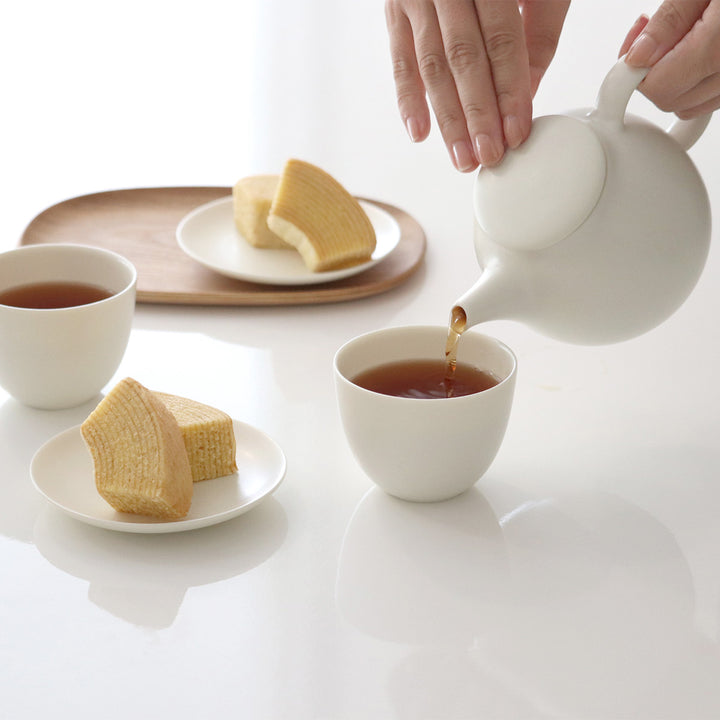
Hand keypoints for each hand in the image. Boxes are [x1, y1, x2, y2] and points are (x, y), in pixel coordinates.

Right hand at [385, 0, 569, 171]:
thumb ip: (539, 30)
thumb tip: (529, 93)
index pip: (502, 39)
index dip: (510, 90)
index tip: (517, 130)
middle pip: (463, 59)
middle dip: (477, 114)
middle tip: (488, 155)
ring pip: (431, 65)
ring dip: (447, 118)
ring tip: (461, 157)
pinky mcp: (394, 7)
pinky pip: (399, 58)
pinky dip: (407, 98)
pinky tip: (418, 132)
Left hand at [621, 0, 719, 117]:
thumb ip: (670, 21)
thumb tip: (637, 56)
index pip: (659, 88)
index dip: (637, 72)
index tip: (632, 52)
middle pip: (673, 100)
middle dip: (654, 74)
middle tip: (653, 35)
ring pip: (693, 104)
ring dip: (677, 78)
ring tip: (683, 35)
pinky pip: (715, 95)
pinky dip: (700, 78)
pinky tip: (701, 47)